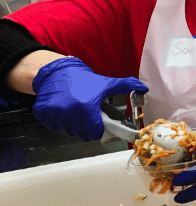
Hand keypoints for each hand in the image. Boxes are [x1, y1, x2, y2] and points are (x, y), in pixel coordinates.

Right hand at [31, 57, 147, 140]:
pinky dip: (56, 121)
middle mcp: (69, 112)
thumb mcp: (106, 83)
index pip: (94, 132)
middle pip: (80, 133)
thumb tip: (144, 88)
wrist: (57, 72)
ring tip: (74, 111)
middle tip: (85, 116)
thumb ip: (126, 86)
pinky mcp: (42, 113)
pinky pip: (52, 126)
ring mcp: (54, 113)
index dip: (97, 130)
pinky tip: (61, 110)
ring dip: (70, 125)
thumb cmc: (83, 80)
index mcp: (86, 107)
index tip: (97, 124)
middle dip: (84, 127)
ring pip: (66, 130)